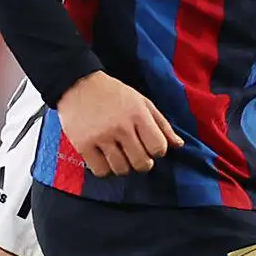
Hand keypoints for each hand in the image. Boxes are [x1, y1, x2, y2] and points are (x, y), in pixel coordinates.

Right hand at [54, 71, 178, 178]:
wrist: (77, 84)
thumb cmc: (113, 93)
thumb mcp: (141, 102)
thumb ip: (161, 123)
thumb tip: (178, 145)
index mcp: (138, 114)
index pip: (159, 148)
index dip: (157, 151)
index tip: (149, 147)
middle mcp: (121, 127)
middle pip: (142, 163)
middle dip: (142, 163)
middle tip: (135, 155)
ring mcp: (101, 137)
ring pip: (121, 169)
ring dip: (123, 167)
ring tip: (119, 156)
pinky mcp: (83, 145)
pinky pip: (101, 171)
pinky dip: (105, 170)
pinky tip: (104, 159)